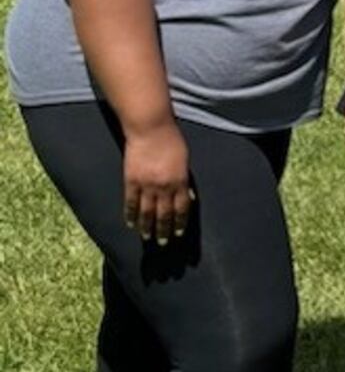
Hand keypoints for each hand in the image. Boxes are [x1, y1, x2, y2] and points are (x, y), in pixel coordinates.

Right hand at [123, 123, 192, 244]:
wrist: (151, 128)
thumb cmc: (171, 141)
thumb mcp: (184, 161)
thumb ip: (185, 180)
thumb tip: (188, 197)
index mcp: (180, 181)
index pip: (181, 208)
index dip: (179, 222)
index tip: (178, 233)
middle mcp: (164, 186)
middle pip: (164, 214)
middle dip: (164, 230)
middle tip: (163, 242)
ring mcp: (146, 185)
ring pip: (146, 212)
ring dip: (147, 226)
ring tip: (147, 237)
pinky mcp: (131, 181)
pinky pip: (130, 202)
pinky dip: (130, 215)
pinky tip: (130, 223)